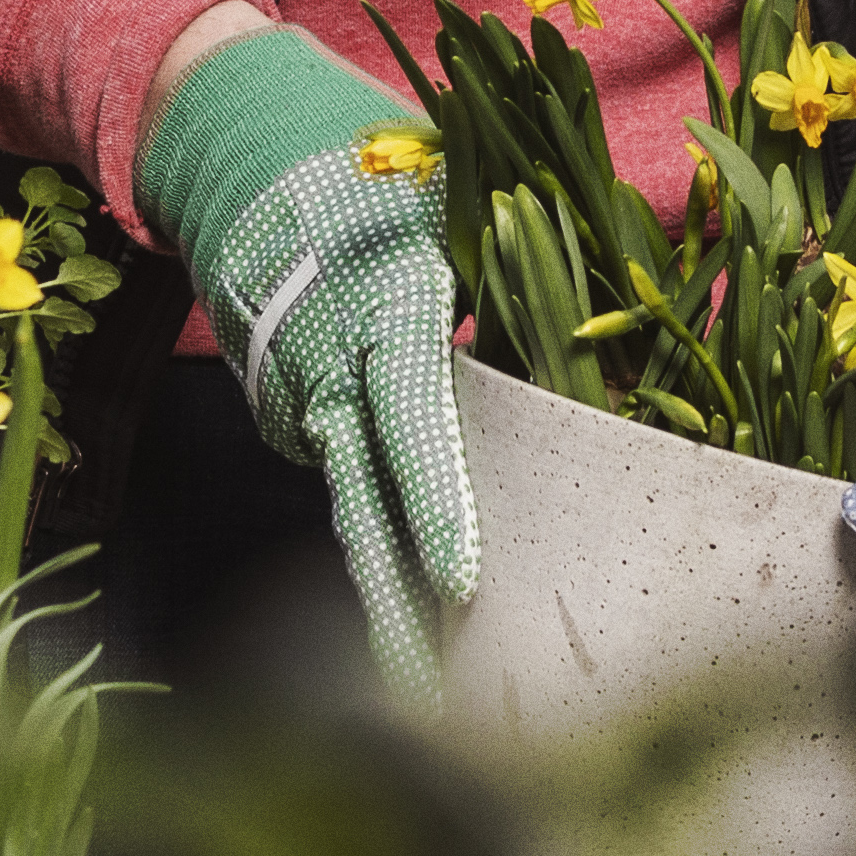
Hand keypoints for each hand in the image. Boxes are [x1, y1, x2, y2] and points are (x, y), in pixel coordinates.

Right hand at [134, 21, 477, 705]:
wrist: (233, 144)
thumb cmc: (371, 163)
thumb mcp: (455, 196)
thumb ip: (522, 271)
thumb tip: (622, 335)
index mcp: (388, 310)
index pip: (414, 421)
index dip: (437, 504)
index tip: (463, 584)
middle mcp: (333, 369)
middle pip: (365, 506)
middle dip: (397, 614)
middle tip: (431, 711)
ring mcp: (297, 398)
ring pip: (350, 509)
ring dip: (387, 595)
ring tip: (428, 692)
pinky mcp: (285, 410)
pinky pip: (338, 471)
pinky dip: (371, 524)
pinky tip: (406, 585)